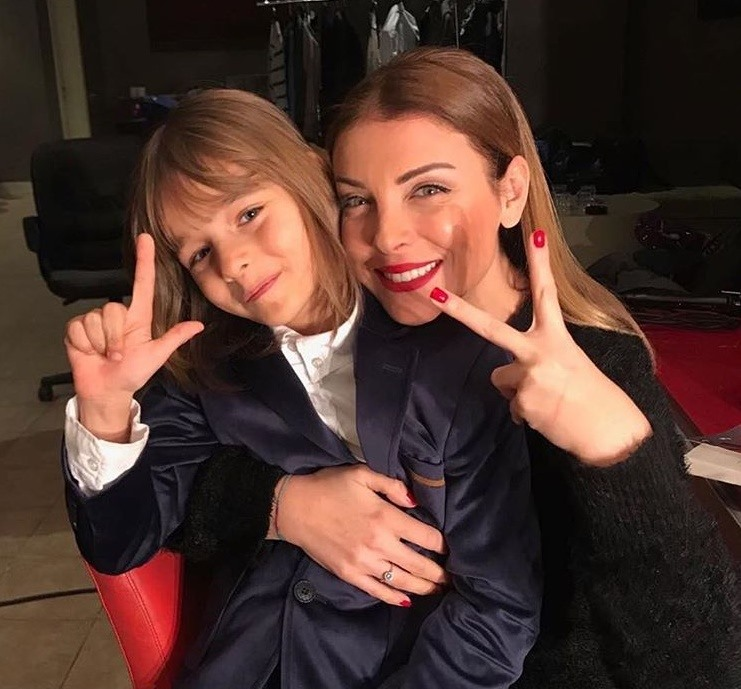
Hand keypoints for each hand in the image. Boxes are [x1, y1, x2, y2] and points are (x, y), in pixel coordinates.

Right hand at [65, 233, 203, 438]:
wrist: (106, 391)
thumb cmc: (132, 373)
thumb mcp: (156, 356)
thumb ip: (174, 338)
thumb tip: (198, 326)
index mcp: (138, 317)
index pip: (142, 283)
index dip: (143, 260)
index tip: (145, 239)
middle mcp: (117, 314)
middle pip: (113, 309)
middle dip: (115, 337)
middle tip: (118, 355)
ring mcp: (95, 320)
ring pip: (96, 320)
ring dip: (101, 343)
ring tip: (105, 355)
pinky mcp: (76, 328)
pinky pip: (79, 328)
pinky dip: (85, 344)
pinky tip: (89, 352)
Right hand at [276, 464, 448, 606]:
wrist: (295, 508)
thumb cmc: (330, 487)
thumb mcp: (362, 474)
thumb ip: (392, 485)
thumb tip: (416, 502)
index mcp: (386, 517)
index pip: (426, 536)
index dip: (442, 544)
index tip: (449, 548)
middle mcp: (379, 544)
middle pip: (419, 564)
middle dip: (439, 573)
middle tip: (453, 578)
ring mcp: (364, 562)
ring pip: (403, 582)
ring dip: (424, 588)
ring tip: (438, 590)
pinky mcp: (350, 574)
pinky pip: (378, 591)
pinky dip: (395, 598)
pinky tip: (407, 599)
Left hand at [429, 230, 650, 465]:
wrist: (611, 433)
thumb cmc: (594, 397)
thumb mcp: (571, 366)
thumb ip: (538, 360)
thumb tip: (512, 378)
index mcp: (557, 337)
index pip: (547, 294)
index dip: (540, 264)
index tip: (535, 234)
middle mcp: (539, 351)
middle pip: (489, 327)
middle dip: (459, 310)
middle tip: (435, 294)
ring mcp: (528, 376)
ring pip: (502, 380)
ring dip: (519, 392)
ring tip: (549, 400)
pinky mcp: (522, 402)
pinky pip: (512, 407)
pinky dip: (526, 414)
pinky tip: (548, 416)